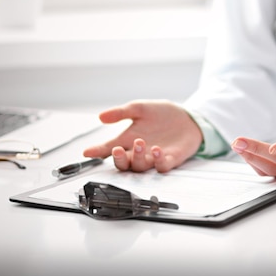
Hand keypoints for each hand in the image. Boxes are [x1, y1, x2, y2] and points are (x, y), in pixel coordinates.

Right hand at [82, 100, 202, 172]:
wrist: (187, 117)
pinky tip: (157, 149)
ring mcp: (154, 157)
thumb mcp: (140, 108)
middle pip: (124, 164)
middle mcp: (139, 152)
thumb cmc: (162, 115)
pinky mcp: (170, 159)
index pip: (109, 148)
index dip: (97, 151)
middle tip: (117, 149)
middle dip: (118, 159)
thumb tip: (101, 116)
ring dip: (138, 157)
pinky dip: (158, 161)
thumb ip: (122, 112)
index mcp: (128, 139)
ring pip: (141, 166)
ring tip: (140, 142)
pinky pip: (162, 166)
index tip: (87, 152)